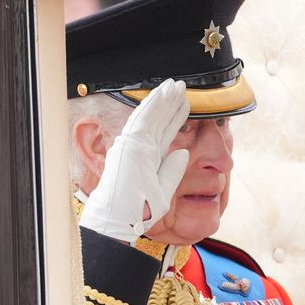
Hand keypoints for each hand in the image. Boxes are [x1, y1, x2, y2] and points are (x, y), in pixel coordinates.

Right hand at [79, 79, 190, 243]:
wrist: (120, 219)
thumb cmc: (138, 210)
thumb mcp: (163, 190)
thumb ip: (172, 171)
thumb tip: (183, 153)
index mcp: (147, 159)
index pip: (164, 134)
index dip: (174, 118)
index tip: (184, 105)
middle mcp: (140, 149)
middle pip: (159, 121)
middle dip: (170, 103)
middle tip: (181, 87)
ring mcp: (134, 145)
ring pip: (152, 116)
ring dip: (163, 99)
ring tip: (175, 85)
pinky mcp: (131, 143)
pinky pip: (144, 119)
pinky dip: (154, 105)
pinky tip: (163, 93)